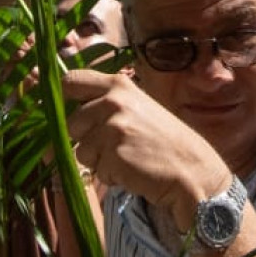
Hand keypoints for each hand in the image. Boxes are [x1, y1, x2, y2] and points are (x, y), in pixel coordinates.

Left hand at [62, 69, 230, 233]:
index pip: (70, 81)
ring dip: (99, 160)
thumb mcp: (137, 107)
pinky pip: (95, 170)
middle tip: (115, 145)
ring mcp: (112, 127)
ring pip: (80, 150)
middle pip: (71, 123)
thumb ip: (105, 103)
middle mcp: (112, 101)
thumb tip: (63, 110)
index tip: (67, 113)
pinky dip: (110, 175)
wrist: (193, 170)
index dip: (62, 99)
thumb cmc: (164, 140)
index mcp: (118, 84)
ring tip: (128, 157)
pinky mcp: (113, 154)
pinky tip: (133, 169)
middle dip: (85, 140)